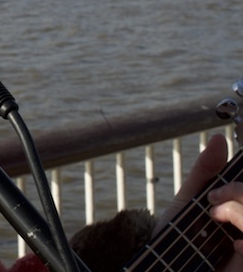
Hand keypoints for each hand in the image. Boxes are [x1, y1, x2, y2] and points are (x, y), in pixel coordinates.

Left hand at [158, 134, 242, 271]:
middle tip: (214, 202)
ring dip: (241, 215)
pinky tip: (234, 245)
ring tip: (217, 220)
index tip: (218, 191)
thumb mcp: (189, 200)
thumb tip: (218, 138)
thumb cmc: (178, 234)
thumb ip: (205, 172)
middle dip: (240, 194)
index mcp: (239, 211)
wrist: (161, 265)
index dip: (240, 188)